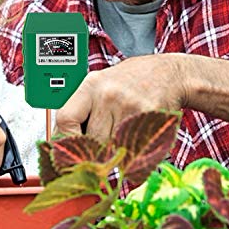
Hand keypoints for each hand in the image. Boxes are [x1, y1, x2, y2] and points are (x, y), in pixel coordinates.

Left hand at [56, 54, 186, 139]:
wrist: (169, 74)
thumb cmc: (130, 82)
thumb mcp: (100, 85)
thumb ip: (81, 110)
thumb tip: (60, 142)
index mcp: (90, 85)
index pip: (66, 119)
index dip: (65, 139)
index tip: (68, 149)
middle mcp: (108, 94)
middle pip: (90, 140)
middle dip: (95, 149)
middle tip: (103, 145)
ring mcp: (129, 106)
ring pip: (111, 148)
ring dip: (115, 152)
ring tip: (122, 136)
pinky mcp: (149, 119)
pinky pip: (134, 151)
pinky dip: (133, 155)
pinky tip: (136, 140)